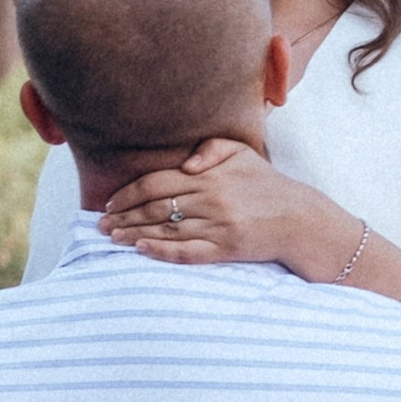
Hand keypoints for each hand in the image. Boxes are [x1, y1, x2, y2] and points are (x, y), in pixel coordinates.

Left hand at [99, 137, 363, 278]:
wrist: (299, 218)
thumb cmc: (266, 184)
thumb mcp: (241, 154)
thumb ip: (210, 148)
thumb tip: (185, 163)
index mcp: (209, 175)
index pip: (157, 182)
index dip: (129, 193)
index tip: (110, 203)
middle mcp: (211, 200)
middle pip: (155, 207)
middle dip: (124, 217)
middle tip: (101, 226)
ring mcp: (218, 227)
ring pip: (166, 230)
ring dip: (135, 235)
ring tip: (113, 239)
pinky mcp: (226, 250)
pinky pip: (187, 252)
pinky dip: (162, 251)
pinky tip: (142, 251)